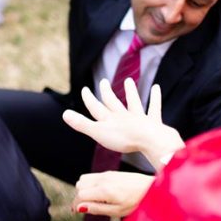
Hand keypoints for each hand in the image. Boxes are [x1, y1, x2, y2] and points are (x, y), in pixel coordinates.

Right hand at [63, 78, 184, 169]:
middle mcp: (123, 116)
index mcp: (109, 120)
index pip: (96, 108)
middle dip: (107, 92)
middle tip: (104, 81)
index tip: (85, 89)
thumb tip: (64, 113)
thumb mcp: (98, 133)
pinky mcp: (153, 122)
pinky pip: (154, 108)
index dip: (89, 99)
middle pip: (113, 102)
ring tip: (129, 80)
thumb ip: (82, 124)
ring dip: (130, 91)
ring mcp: (138, 118)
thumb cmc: (124, 139)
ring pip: (133, 102)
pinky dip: (155, 98)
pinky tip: (156, 87)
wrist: (149, 140)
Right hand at [72, 171, 153, 216]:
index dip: (75, 204)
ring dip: (83, 189)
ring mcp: (106, 174)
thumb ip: (97, 209)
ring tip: (92, 200)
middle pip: (79, 185)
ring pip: (84, 179)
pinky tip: (99, 193)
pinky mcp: (110, 172)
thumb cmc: (136, 202)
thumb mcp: (117, 211)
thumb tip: (80, 208)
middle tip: (85, 207)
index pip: (80, 195)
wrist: (152, 188)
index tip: (75, 212)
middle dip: (79, 196)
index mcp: (104, 190)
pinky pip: (92, 176)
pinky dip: (90, 184)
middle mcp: (103, 179)